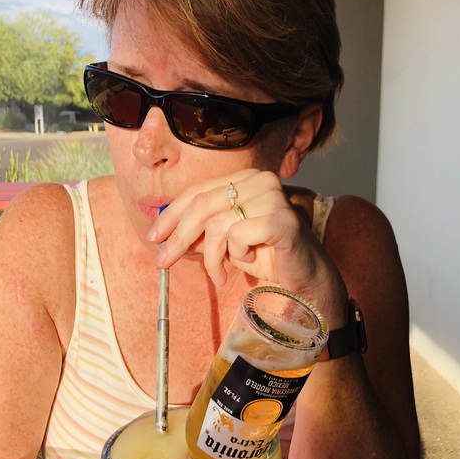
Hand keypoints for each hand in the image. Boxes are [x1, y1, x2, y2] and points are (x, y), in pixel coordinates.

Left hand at [146, 169, 347, 323]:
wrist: (305, 279)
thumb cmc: (267, 258)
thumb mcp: (226, 243)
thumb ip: (200, 233)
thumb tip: (163, 236)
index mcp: (245, 179)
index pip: (198, 190)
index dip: (171, 214)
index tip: (153, 237)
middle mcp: (260, 180)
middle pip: (202, 205)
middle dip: (178, 237)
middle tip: (164, 261)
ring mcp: (273, 197)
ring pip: (217, 225)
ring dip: (211, 258)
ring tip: (218, 276)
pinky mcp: (282, 220)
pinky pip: (238, 236)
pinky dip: (237, 256)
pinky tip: (249, 263)